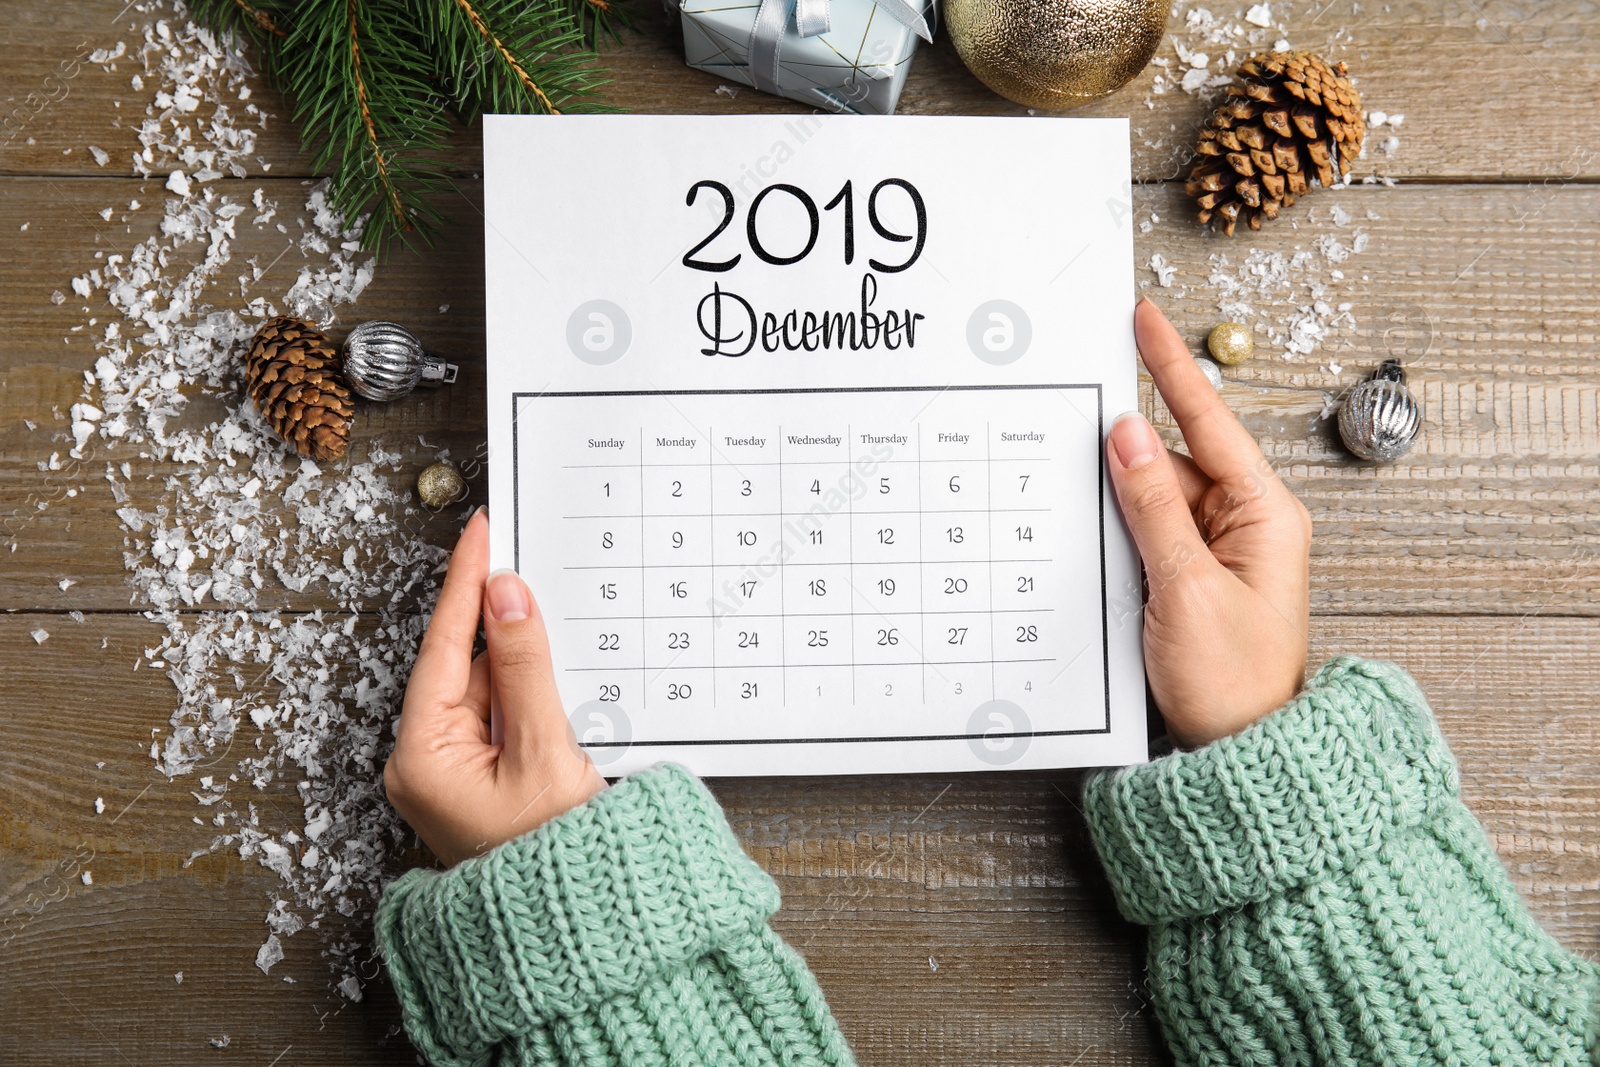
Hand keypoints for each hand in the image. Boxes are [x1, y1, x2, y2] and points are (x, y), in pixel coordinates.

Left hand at [384, 509, 605, 865]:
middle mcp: (425, 762)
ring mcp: (452, 773)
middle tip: (544, 594)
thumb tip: (507, 596)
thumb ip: (526, 667)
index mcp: (422, 756)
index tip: (479, 532)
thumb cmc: (555, 860)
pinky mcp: (479, 779)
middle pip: (470, 667)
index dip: (464, 583)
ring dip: (531, 678)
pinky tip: (562, 710)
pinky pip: (505, 719)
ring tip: (567, 706)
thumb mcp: (545, 752)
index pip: (443, 646)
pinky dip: (534, 703)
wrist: (580, 925)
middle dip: (511, 637)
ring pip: (492, 691)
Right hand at [1106, 299, 1311, 747]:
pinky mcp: (1192, 572)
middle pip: (1175, 454)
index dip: (1173, 366)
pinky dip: (1122, 521)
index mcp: (1264, 513)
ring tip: (1088, 494)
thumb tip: (1126, 435)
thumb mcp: (1185, 586)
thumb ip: (1152, 505)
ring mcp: (1218, 547)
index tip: (1145, 319)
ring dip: (1120, 490)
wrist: (1240, 750)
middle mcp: (1246, 521)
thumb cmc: (1232, 681)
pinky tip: (1097, 524)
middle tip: (1081, 407)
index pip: (1209, 421)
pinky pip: (1150, 526)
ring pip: (1155, 491)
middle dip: (1128, 440)